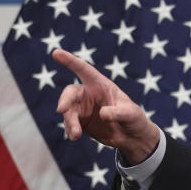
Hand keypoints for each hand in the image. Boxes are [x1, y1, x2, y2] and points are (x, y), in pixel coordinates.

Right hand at [53, 49, 160, 163]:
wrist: (133, 137)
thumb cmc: (134, 119)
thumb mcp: (131, 114)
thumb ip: (118, 113)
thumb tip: (102, 114)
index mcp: (101, 85)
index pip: (84, 70)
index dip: (70, 61)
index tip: (56, 53)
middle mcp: (89, 94)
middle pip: (71, 93)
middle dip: (65, 100)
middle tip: (61, 110)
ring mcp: (83, 108)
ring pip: (69, 111)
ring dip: (70, 122)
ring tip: (76, 135)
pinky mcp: (81, 122)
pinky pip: (71, 124)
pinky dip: (71, 130)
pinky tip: (74, 137)